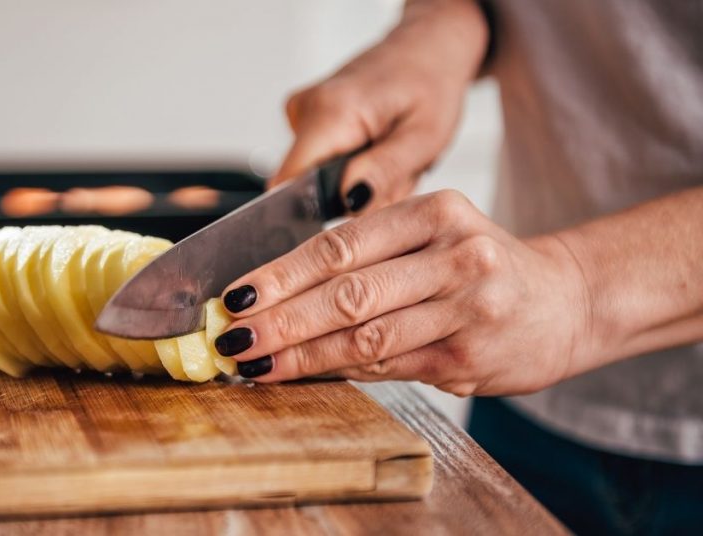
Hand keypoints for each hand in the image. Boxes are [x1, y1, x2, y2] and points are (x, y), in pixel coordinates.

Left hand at [214, 190, 592, 396]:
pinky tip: (303, 374)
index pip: (340, 245)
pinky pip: (388, 365)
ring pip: (365, 335)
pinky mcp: (470, 355)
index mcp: (435, 212)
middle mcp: (455, 254)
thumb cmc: (481, 266)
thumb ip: (369, 255)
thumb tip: (277, 292)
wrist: (565, 299)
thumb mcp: (433, 236)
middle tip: (233, 336)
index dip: (281, 274)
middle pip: (347, 292)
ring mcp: (467, 307)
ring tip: (255, 363)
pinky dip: (339, 370)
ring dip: (300, 354)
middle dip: (280, 319)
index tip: (236, 295)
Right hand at [271, 0, 488, 212]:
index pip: (288, 184)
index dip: (315, 210)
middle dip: (351, 197)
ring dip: (355, 183)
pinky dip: (351, 168)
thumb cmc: (431, 85)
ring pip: (315, 179)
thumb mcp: (424, 138)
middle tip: (393, 176)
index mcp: (331, 112)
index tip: (357, 207)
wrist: (428, 48)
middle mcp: (306, 109)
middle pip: (306, 187)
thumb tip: (349, 202)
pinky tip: (374, 150)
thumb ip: (384, 171)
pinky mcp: (306, 118)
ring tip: (388, 158)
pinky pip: (319, 163)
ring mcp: (302, 112)